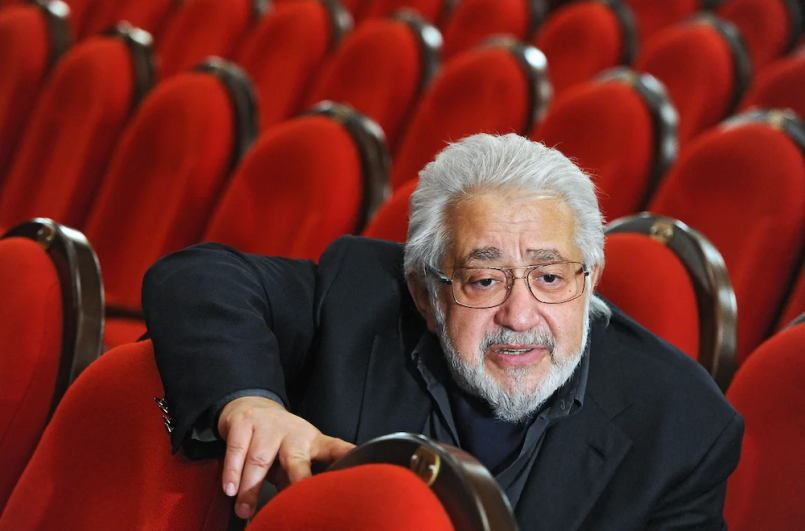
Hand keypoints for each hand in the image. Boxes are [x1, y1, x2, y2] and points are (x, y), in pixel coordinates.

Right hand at [217, 396, 354, 518]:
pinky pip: (237, 450)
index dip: (348, 460)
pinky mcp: (244, 424)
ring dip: (251, 487)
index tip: (359, 473)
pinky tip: (231, 489)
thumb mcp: (290, 458)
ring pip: (260, 459)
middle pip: (297, 460)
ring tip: (246, 510)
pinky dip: (232, 471)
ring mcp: (268, 426)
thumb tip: (298, 509)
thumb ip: (294, 480)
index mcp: (312, 441)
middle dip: (297, 482)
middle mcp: (293, 433)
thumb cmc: (275, 441)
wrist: (248, 405)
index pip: (336, 450)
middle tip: (295, 503)